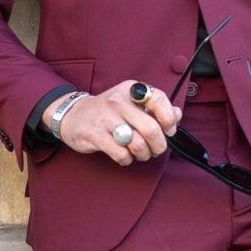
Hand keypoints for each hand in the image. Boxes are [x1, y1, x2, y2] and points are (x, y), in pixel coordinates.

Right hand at [59, 80, 181, 164]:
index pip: (159, 99)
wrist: (73, 116)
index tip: (169, 130)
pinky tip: (124, 155)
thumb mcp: (131, 103)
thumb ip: (155, 108)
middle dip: (159, 145)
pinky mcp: (96, 136)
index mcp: (131, 90)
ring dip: (144, 154)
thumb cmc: (109, 112)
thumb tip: (177, 115)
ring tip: (140, 153)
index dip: (169, 119)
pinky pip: (121, 154)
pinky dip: (127, 160)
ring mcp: (106, 119)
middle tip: (156, 149)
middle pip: (151, 128)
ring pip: (137, 144)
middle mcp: (118, 101)